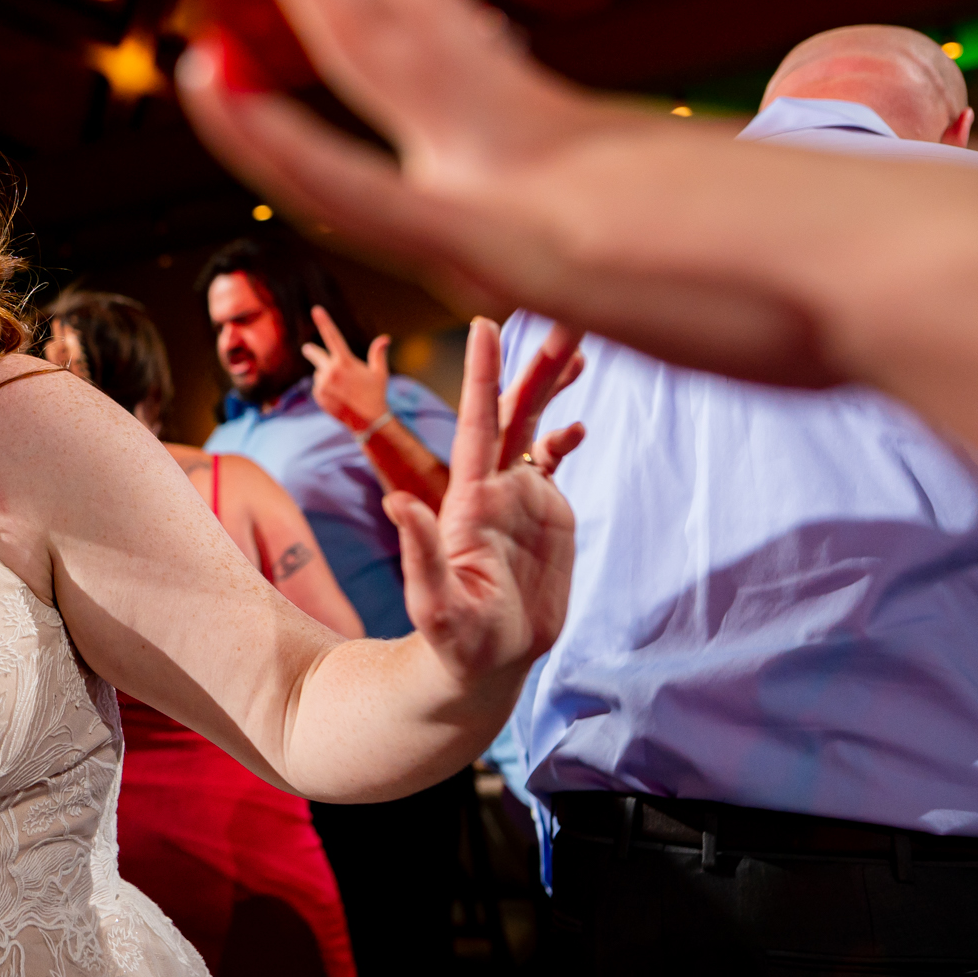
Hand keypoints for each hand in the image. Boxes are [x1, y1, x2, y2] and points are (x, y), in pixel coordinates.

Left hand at [174, 0, 841, 387]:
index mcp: (539, 138)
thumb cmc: (844, 272)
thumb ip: (655, 233)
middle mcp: (509, 137)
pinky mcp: (519, 236)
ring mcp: (510, 174)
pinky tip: (207, 70)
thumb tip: (662, 232)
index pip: (408, 23)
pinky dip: (283, 136)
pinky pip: (369, 188)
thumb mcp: (705, 248)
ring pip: (364, 29)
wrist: (927, 279)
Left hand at [303, 305, 392, 435]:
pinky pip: (318, 386)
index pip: (333, 336)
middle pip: (315, 355)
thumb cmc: (376, 394)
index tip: (316, 309)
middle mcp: (330, 371)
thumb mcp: (379, 373)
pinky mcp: (318, 396)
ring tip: (343, 389)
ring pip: (320, 373)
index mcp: (345, 362)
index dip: (324, 321)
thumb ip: (378, 354)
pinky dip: (324, 388)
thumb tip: (385, 338)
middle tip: (306, 349)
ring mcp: (322, 384)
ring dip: (327, 376)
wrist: (368, 421)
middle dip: (311, 351)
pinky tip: (337, 397)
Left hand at [386, 319, 584, 686]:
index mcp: (469, 499)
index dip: (482, 377)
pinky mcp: (542, 516)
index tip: (486, 326)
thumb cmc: (452, 640)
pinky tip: (582, 420)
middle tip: (564, 313)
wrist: (484, 662)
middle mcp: (493, 487)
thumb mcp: (433, 603)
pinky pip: (553, 464)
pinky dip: (566, 438)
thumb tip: (395, 502)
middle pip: (515, 413)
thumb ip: (420, 554)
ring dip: (553, 385)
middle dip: (536, 364)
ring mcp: (519, 498)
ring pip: (537, 427)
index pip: (477, 426)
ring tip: (579, 341)